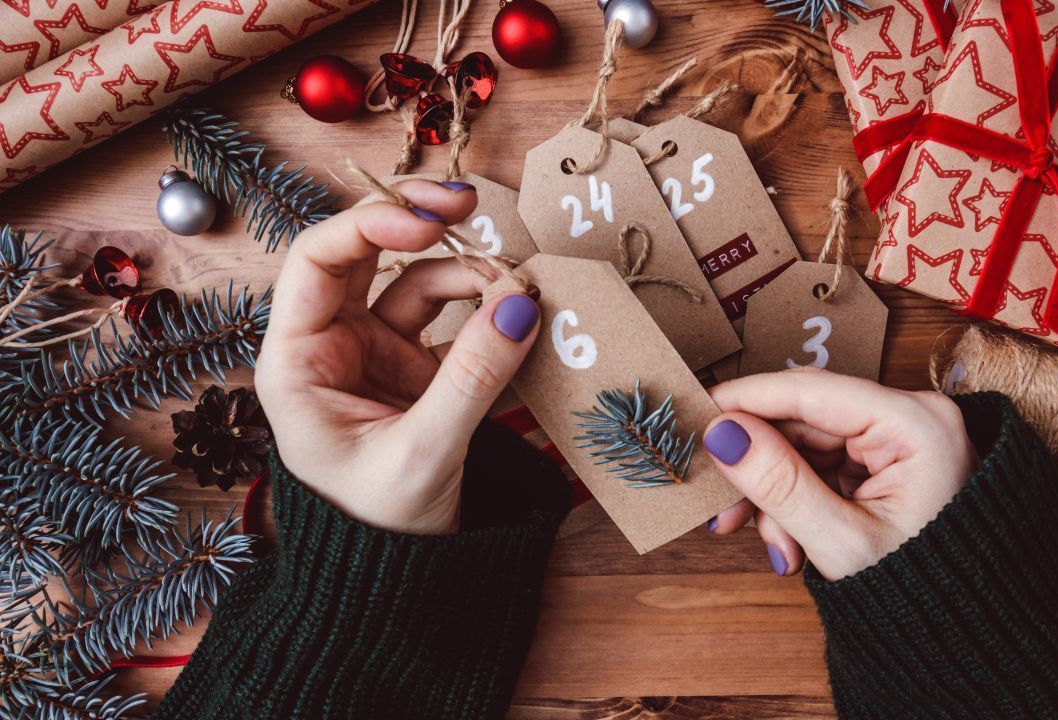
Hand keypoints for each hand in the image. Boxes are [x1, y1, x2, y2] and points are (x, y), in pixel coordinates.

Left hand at [255, 180, 540, 534]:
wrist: (395, 584)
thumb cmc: (379, 530)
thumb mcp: (426, 453)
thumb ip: (475, 377)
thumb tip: (523, 303)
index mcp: (298, 362)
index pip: (318, 262)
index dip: (372, 225)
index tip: (434, 222)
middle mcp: (330, 347)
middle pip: (364, 254)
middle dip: (418, 224)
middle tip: (469, 206)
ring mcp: (376, 355)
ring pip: (417, 283)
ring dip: (467, 274)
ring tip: (519, 288)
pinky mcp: (417, 371)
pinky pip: (453, 321)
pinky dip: (486, 311)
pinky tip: (518, 314)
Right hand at [702, 370, 976, 580]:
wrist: (965, 637)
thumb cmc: (924, 594)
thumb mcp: (841, 541)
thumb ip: (778, 483)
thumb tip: (722, 433)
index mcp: (917, 423)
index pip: (812, 390)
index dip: (746, 401)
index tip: (695, 415)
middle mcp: (911, 416)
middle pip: (804, 420)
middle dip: (760, 469)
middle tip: (721, 512)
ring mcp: (899, 438)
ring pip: (804, 447)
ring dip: (777, 495)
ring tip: (778, 548)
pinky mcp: (886, 461)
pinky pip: (821, 466)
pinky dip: (798, 501)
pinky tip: (792, 542)